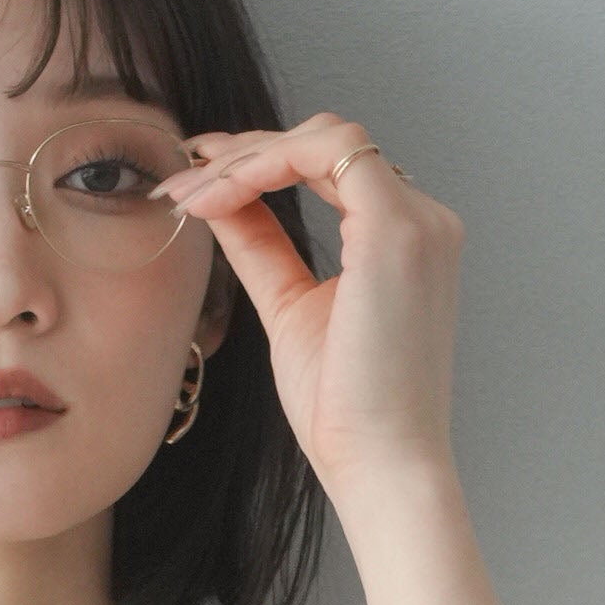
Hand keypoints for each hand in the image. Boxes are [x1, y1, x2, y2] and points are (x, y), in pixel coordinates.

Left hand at [153, 116, 463, 520]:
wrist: (380, 467)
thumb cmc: (345, 412)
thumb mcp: (289, 308)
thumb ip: (262, 247)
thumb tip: (219, 202)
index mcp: (403, 242)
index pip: (330, 169)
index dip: (259, 162)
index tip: (198, 177)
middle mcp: (423, 221)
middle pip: (327, 143)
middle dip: (245, 152)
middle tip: (181, 179)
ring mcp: (418, 221)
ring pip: (327, 137)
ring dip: (249, 155)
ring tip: (191, 192)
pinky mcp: (399, 229)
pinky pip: (328, 153)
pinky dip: (266, 163)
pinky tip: (220, 193)